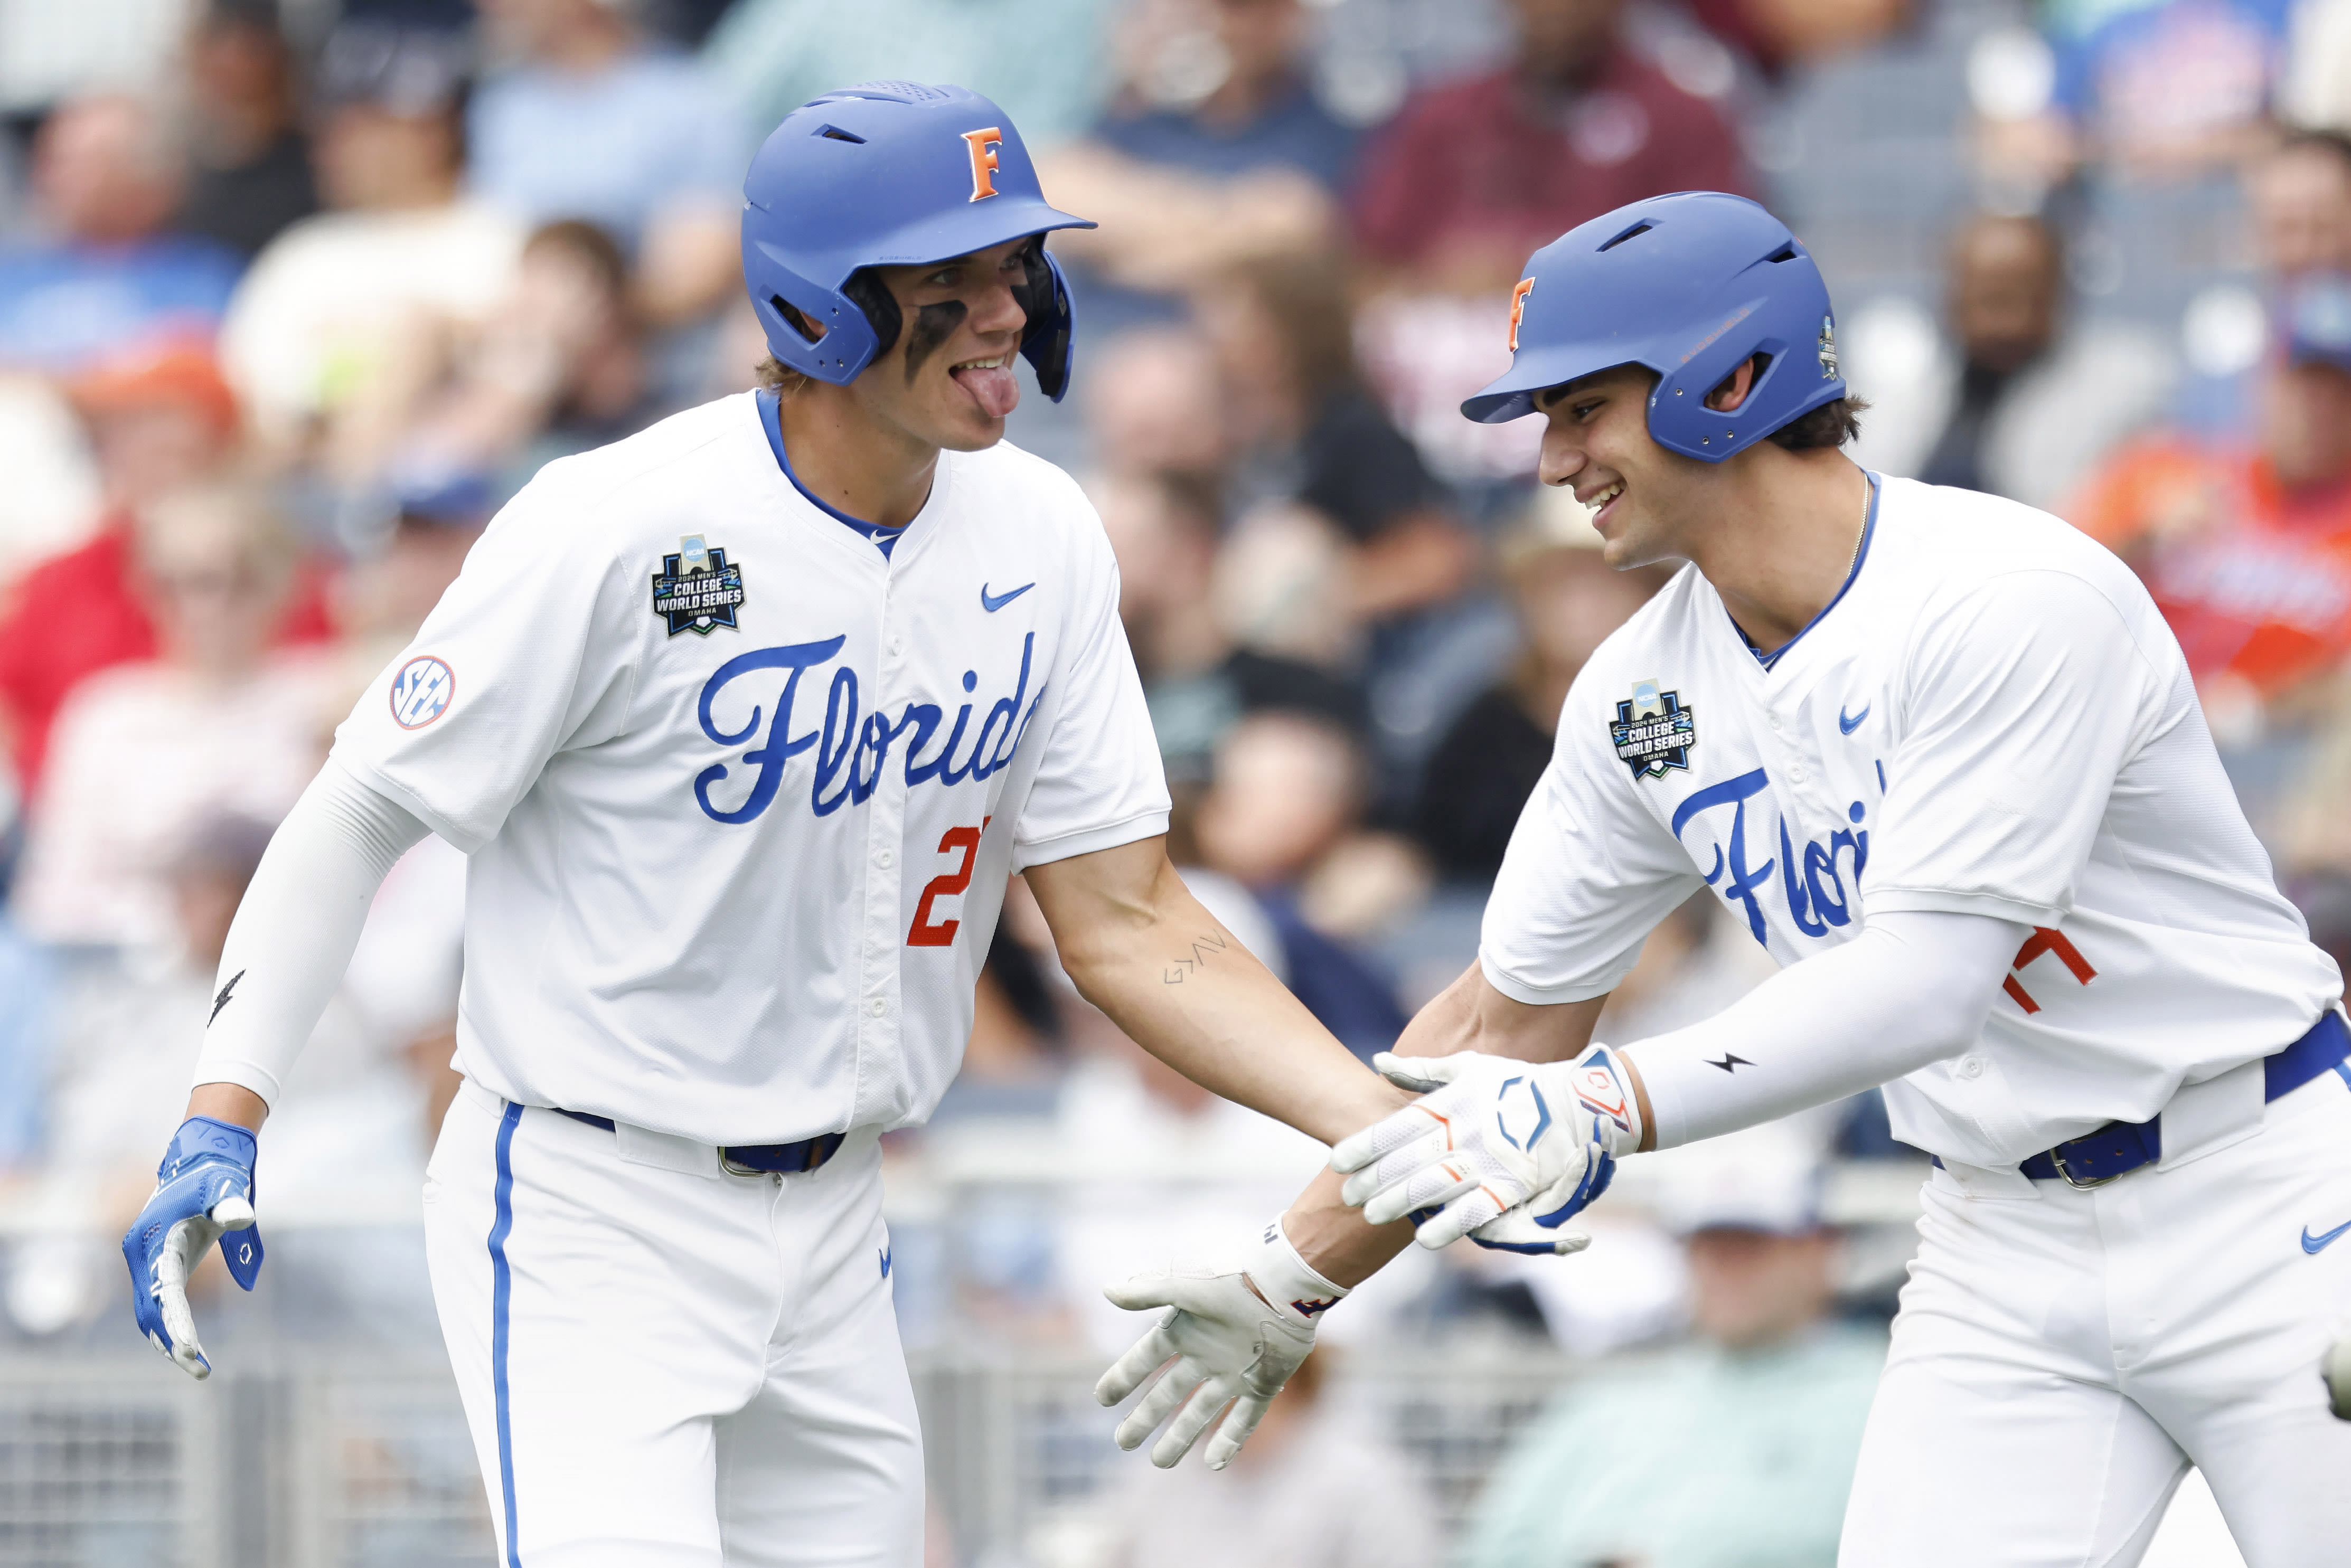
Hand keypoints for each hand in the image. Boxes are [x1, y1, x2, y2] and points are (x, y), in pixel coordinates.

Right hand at [121, 1117, 264, 1376]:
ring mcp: (146, 1261)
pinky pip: (157, 1304)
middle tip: (200, 1369)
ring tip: (199, 1367)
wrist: (200, 1162)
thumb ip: (230, 1201)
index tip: (190, 1350)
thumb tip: (242, 1216)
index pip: (164, 1289)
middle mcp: (142, 1254)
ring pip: (149, 1312)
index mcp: (155, 1239)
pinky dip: (168, 1327)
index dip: (176, 1321)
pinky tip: (187, 1349)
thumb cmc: (215, 1175)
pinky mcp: (157, 1265)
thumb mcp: (224, 1184)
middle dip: (172, 1341)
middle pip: (150, 1309)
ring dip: (168, 1340)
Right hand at [1094, 1218, 1344, 1469]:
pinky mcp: (1263, 1383)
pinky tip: (1214, 1465)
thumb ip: (1148, 1291)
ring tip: (1160, 1463)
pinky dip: (1230, 1442)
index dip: (1123, 1377)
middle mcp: (1205, 1353)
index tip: (1102, 1399)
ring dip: (1180, 1437)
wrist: (1285, 1286)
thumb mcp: (1185, 1286)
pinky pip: (1244, 1419)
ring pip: (1201, 1412)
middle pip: (1168, 1393)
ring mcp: (1234, 1371)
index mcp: (1184, 1330)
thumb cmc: (1232, 1280)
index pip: (1145, 1359)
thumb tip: (1107, 1291)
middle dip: (1145, 1418)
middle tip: (1123, 1442)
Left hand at [1328, 1046, 1642, 1250]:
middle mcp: (1464, 1132)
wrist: (1579, 1102)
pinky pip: (1477, 1208)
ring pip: (1435, 1184)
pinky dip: (1451, 1223)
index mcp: (1451, 1104)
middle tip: (1347, 1196)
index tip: (1338, 1160)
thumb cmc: (1518, 1083)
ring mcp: (1489, 1160)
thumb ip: (1421, 1072)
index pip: (1398, 1127)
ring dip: (1401, 1201)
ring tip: (1372, 1216)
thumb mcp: (1468, 1067)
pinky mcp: (1514, 1185)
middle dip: (1375, 1179)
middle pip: (1409, 1159)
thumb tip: (1379, 1062)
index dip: (1366, 1146)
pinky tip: (1426, 1237)